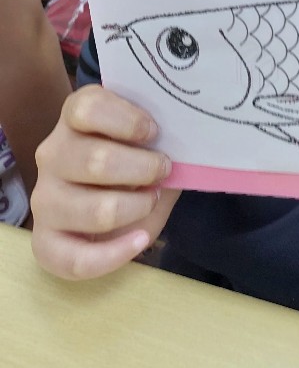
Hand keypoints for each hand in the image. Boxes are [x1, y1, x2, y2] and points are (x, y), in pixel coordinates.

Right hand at [31, 86, 177, 279]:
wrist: (111, 196)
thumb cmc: (135, 157)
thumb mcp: (147, 139)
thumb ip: (158, 135)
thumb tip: (186, 139)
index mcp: (75, 118)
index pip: (87, 109)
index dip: (127, 120)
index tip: (155, 132)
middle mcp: (53, 154)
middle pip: (94, 160)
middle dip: (142, 168)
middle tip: (164, 169)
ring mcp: (45, 199)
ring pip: (92, 210)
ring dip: (134, 207)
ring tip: (151, 200)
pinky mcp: (45, 241)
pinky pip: (75, 258)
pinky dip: (115, 254)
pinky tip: (141, 240)